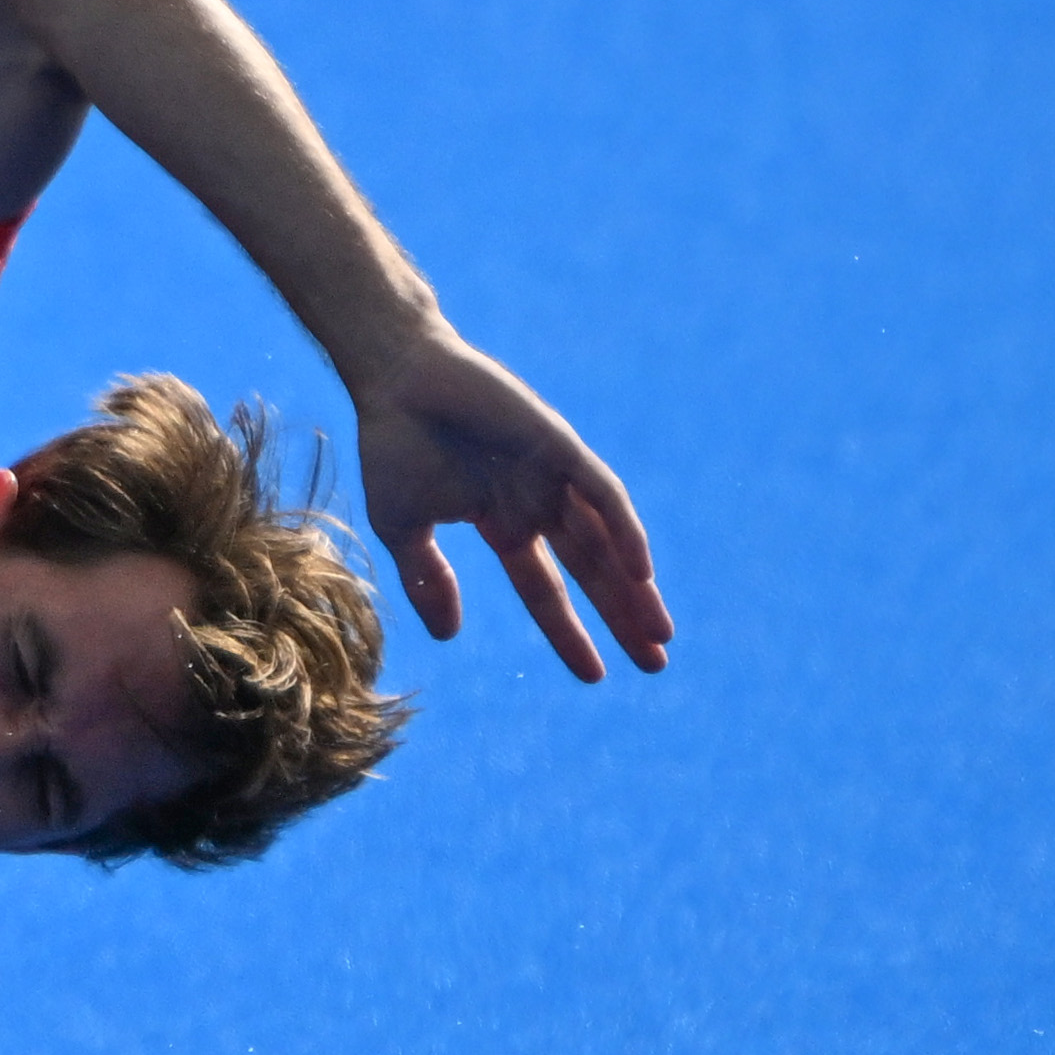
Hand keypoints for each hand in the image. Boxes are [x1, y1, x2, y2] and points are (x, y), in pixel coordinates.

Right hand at [347, 327, 669, 678]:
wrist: (395, 378)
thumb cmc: (394, 444)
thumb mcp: (402, 527)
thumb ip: (426, 579)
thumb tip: (449, 638)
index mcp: (504, 523)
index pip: (545, 589)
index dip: (569, 631)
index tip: (596, 675)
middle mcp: (538, 504)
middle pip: (592, 571)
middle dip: (623, 616)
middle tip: (656, 662)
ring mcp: (554, 476)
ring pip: (607, 540)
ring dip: (635, 586)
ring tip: (659, 632)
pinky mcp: (560, 446)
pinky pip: (604, 494)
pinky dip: (625, 531)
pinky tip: (641, 570)